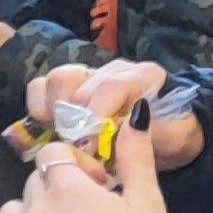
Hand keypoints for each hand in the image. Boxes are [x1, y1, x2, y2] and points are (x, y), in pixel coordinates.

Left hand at [0, 109, 179, 212]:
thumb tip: (137, 114)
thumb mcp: (148, 202)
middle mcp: (35, 211)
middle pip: (34, 181)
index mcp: (67, 188)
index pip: (53, 153)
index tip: (97, 183)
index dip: (75, 163)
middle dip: (57, 187)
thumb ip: (135, 155)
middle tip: (88, 210)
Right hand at [20, 59, 202, 171]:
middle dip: (71, 113)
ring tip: (63, 134)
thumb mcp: (172, 137)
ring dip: (53, 109)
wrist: (169, 139)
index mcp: (144, 75)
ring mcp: (91, 77)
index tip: (90, 139)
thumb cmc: (172, 136)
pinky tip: (51, 129)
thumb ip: (147, 132)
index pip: (112, 84)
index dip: (97, 110)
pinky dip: (40, 109)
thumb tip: (119, 127)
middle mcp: (114, 70)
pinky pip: (41, 88)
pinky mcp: (70, 90)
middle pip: (75, 77)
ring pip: (56, 79)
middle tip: (76, 142)